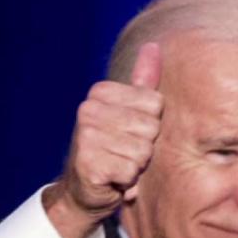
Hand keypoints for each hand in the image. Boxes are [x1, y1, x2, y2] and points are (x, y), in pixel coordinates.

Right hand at [44, 42, 162, 237]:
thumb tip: (153, 46)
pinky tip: (112, 179)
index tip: (130, 134)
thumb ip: (143, 81)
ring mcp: (85, 136)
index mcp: (101, 92)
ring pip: (142, 152)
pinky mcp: (87, 164)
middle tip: (123, 154)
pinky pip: (130, 172)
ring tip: (118, 166)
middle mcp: (88, 110)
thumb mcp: (129, 112)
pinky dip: (126, 182)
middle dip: (144, 148)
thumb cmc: (113, 150)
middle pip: (151, 128)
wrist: (82, 191)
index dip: (150, 126)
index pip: (155, 104)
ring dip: (136, 166)